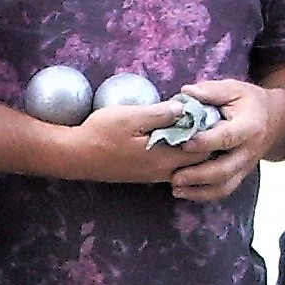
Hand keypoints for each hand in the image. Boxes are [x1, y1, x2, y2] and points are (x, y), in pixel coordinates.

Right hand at [67, 101, 214, 184]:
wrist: (75, 156)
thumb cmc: (100, 133)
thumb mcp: (130, 117)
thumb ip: (159, 114)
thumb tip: (185, 108)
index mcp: (163, 158)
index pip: (201, 149)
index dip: (209, 130)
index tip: (209, 111)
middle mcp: (162, 172)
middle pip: (197, 160)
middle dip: (205, 140)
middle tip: (204, 117)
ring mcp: (153, 176)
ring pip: (185, 165)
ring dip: (192, 148)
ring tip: (191, 126)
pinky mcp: (145, 175)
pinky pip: (172, 166)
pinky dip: (179, 154)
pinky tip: (173, 137)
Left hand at [169, 78, 284, 202]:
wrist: (274, 120)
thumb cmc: (248, 102)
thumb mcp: (234, 89)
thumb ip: (211, 91)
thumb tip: (186, 92)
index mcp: (249, 126)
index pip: (227, 137)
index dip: (205, 142)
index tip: (184, 143)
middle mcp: (249, 150)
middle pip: (225, 169)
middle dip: (199, 174)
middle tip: (174, 176)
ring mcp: (245, 166)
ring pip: (224, 185)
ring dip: (198, 190)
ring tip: (175, 187)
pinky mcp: (240, 175)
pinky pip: (224, 190)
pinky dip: (203, 195)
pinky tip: (183, 192)